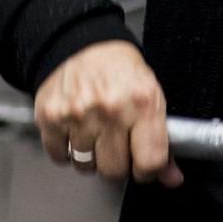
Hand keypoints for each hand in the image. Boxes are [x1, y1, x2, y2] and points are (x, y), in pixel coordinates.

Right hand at [34, 40, 180, 186]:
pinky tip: (75, 129)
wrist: (83, 43)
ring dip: (90, 156)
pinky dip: (66, 149)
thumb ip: (161, 139)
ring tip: (95, 132)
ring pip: (85, 166)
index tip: (143, 163)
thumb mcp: (151, 97)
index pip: (150, 161)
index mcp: (142, 103)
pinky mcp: (50, 117)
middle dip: (117, 162)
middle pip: (114, 170)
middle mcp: (110, 109)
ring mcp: (78, 114)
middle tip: (117, 142)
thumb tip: (172, 178)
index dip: (148, 169)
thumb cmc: (120, 71)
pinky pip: (60, 157)